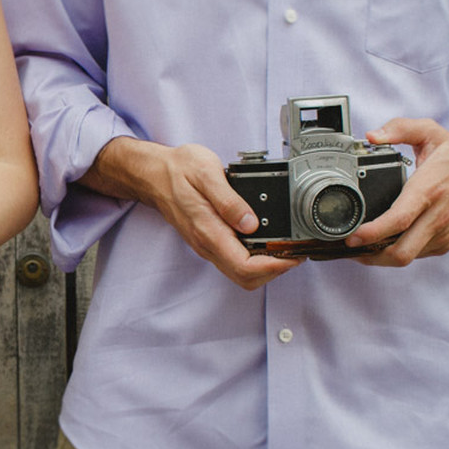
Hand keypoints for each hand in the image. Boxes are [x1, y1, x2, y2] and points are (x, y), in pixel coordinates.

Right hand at [83, 138, 301, 289]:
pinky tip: (266, 241)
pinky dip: (255, 259)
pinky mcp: (208, 241)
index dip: (274, 266)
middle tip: (295, 252)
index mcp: (208, 231)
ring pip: (241, 273)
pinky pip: (234, 261)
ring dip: (266, 267)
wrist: (152, 174)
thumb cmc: (177, 170)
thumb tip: (251, 224)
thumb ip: (229, 200)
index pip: (246, 267)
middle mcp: (207, 245)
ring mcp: (207, 245)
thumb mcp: (206, 173)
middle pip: (246, 278)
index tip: (294, 254)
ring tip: (286, 246)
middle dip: (275, 271)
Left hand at [347, 120, 448, 265]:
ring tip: (363, 247)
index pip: (399, 220)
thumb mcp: (430, 132)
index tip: (353, 236)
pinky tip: (386, 243)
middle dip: (371, 256)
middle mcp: (438, 215)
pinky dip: (399, 252)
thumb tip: (373, 136)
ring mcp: (445, 232)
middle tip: (351, 247)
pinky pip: (419, 254)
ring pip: (409, 257)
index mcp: (430, 189)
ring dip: (383, 256)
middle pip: (402, 251)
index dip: (372, 233)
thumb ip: (399, 128)